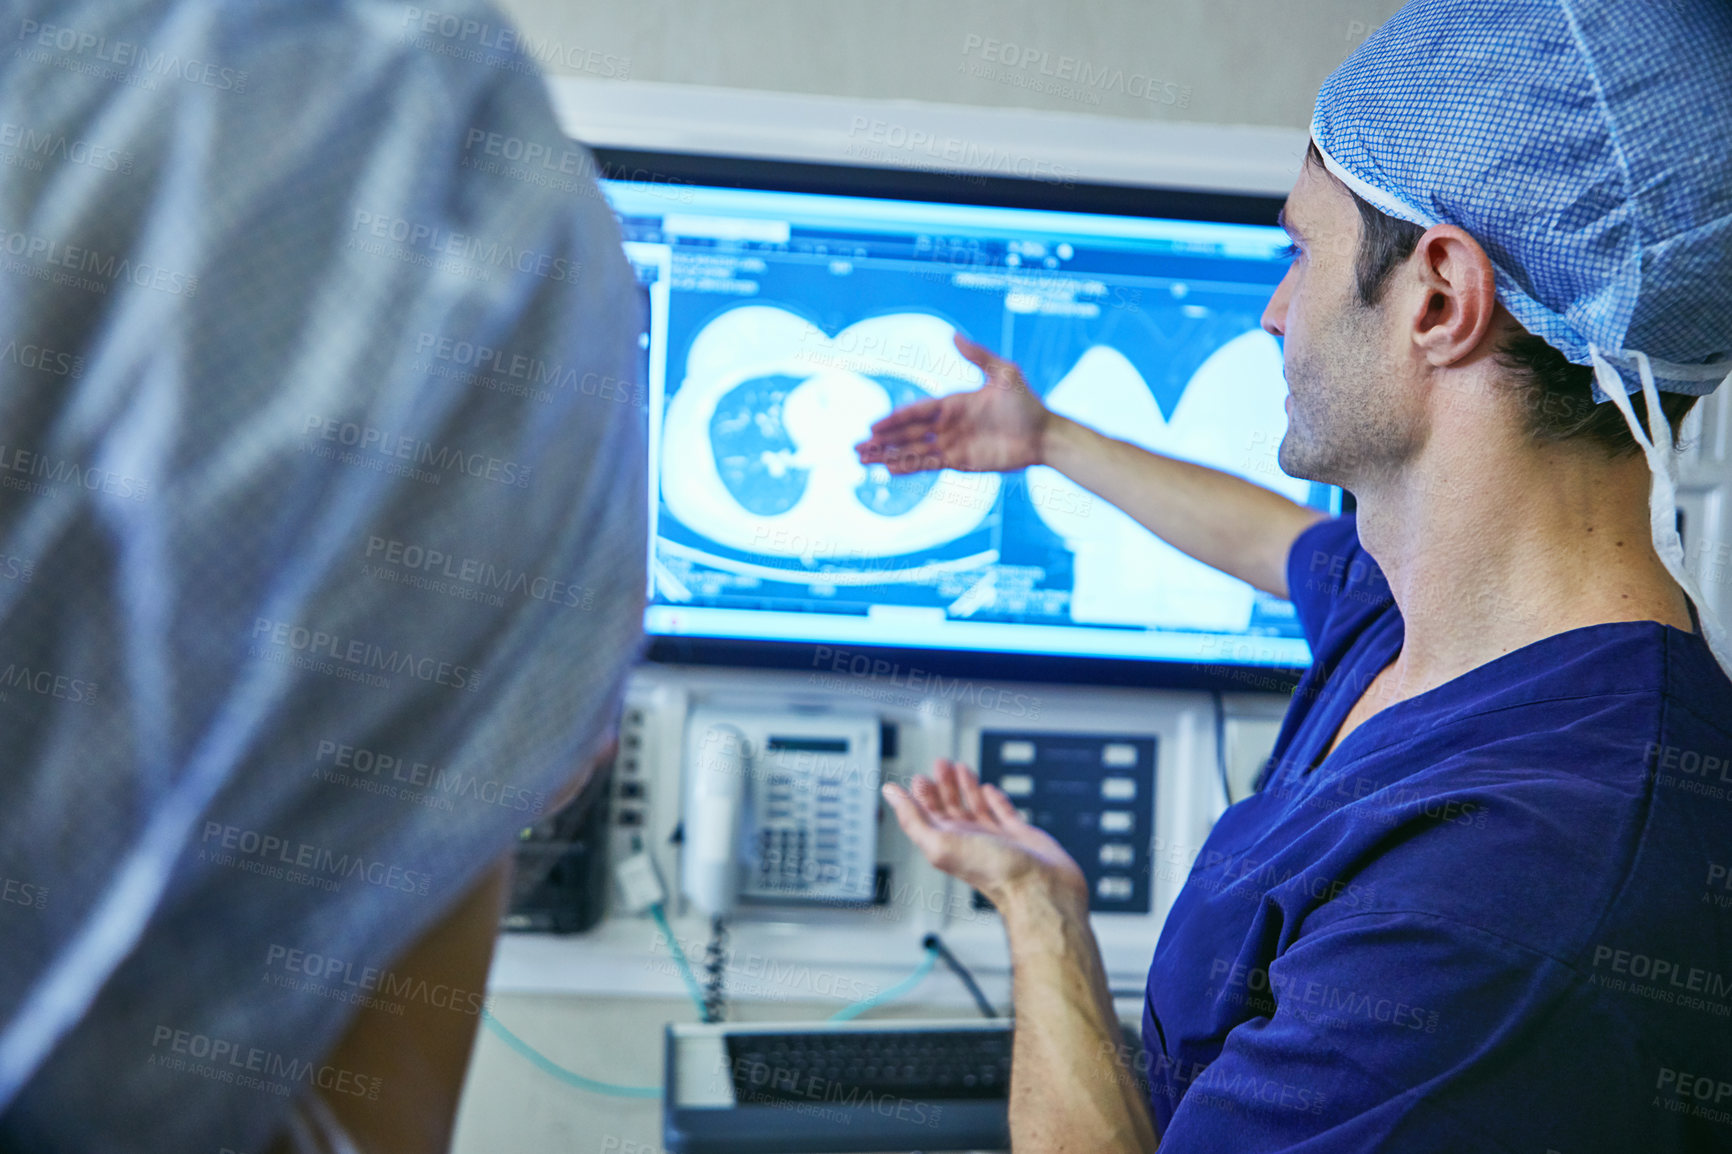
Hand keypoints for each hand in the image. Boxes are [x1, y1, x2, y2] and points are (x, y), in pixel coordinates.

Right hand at [854, 333, 1052, 474]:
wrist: (1044, 435)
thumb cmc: (1026, 403)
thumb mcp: (1004, 373)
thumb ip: (978, 356)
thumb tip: (953, 335)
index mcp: (952, 402)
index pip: (916, 412)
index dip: (893, 419)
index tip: (873, 426)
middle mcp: (947, 424)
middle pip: (907, 433)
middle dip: (881, 441)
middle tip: (855, 447)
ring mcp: (952, 444)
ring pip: (912, 451)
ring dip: (888, 456)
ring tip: (863, 461)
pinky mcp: (960, 461)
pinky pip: (929, 464)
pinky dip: (909, 467)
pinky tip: (889, 471)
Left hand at [882, 759, 1086, 911]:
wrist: (1038, 887)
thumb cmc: (992, 872)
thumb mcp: (940, 842)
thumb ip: (912, 818)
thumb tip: (889, 793)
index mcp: (948, 843)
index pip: (928, 816)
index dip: (922, 796)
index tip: (919, 777)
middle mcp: (969, 841)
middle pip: (951, 808)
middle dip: (944, 785)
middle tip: (941, 764)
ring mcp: (995, 839)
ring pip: (976, 807)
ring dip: (967, 787)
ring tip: (961, 768)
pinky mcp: (1019, 836)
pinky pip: (1004, 814)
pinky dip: (995, 800)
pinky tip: (989, 790)